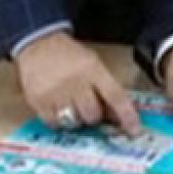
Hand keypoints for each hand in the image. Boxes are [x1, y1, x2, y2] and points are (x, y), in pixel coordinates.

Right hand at [15, 32, 140, 134]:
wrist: (38, 43)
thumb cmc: (70, 54)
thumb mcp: (92, 63)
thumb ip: (105, 86)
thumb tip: (116, 115)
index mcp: (93, 69)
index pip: (115, 96)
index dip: (127, 115)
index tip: (134, 130)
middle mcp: (75, 82)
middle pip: (93, 114)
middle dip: (94, 115)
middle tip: (88, 106)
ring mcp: (55, 93)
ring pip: (74, 122)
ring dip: (77, 118)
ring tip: (72, 105)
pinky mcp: (38, 101)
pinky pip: (54, 123)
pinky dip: (58, 121)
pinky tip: (58, 108)